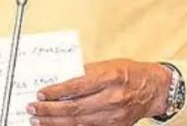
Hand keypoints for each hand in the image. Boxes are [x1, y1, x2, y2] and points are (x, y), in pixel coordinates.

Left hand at [27, 59, 170, 124]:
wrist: (153, 89)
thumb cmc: (130, 73)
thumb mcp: (107, 65)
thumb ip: (84, 72)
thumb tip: (60, 79)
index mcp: (110, 78)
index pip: (77, 86)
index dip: (56, 91)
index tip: (41, 93)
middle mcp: (112, 98)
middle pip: (74, 108)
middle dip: (50, 110)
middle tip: (33, 109)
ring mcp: (114, 116)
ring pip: (78, 123)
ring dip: (55, 123)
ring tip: (39, 121)